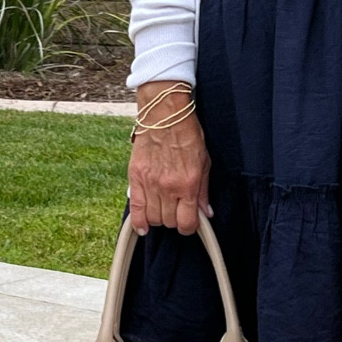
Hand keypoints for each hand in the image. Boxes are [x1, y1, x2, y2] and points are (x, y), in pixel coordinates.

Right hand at [127, 81, 211, 236]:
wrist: (164, 114)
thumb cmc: (187, 134)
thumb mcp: (204, 162)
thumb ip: (203, 191)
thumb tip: (206, 213)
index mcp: (188, 183)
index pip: (187, 223)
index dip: (189, 227)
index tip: (190, 223)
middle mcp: (168, 187)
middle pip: (169, 222)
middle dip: (175, 220)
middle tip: (178, 210)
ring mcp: (150, 183)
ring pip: (153, 218)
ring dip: (159, 218)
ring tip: (163, 209)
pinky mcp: (135, 177)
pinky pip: (135, 209)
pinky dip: (139, 222)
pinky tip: (143, 227)